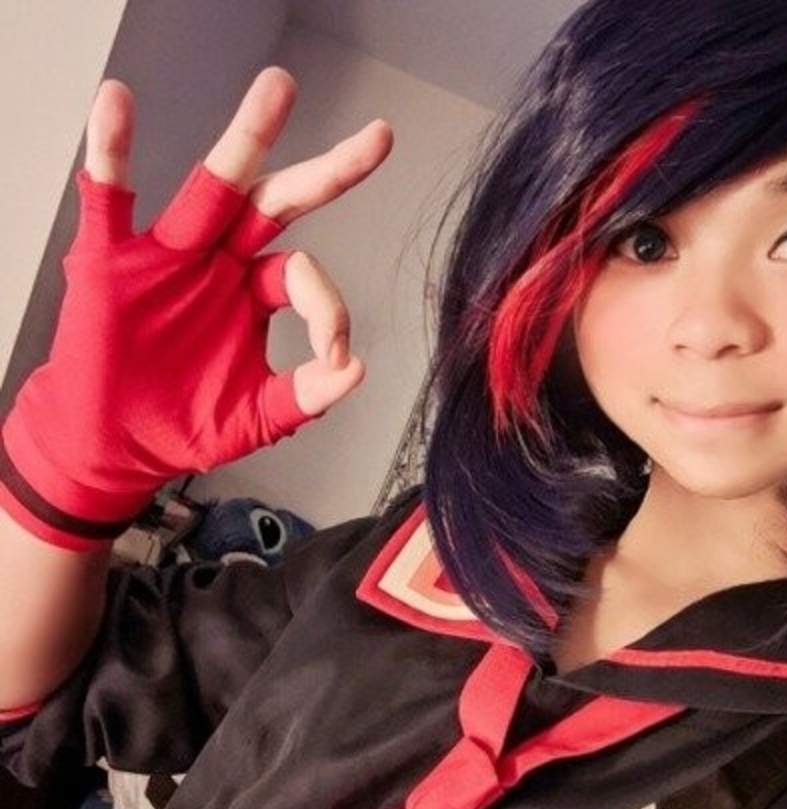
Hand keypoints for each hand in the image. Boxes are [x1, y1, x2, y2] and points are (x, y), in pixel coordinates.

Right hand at [0, 68, 392, 550]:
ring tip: (280, 91)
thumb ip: (304, 398)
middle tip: (379, 139)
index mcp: (256, 294)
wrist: (112, 441)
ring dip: (248, 139)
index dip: (328, 310)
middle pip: (280, 204)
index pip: (305, 278)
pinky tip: (117, 103)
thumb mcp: (255, 418)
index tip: (334, 354)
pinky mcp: (113, 258)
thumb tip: (357, 370)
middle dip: (328, 173)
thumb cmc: (182, 422)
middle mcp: (222, 261)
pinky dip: (112, 151)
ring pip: (215, 185)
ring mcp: (171, 253)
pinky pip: (110, 196)